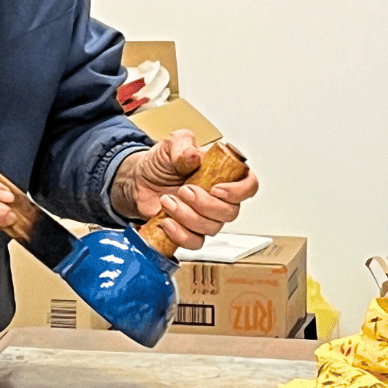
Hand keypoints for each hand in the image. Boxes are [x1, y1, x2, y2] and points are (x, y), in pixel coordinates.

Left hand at [109, 129, 259, 250]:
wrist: (139, 181)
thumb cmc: (161, 164)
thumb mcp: (170, 145)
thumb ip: (182, 144)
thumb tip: (194, 155)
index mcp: (222, 174)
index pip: (249, 185)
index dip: (239, 191)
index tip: (216, 188)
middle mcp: (218, 198)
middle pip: (231, 212)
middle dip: (205, 204)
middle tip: (183, 190)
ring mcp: (205, 217)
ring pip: (212, 228)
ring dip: (187, 216)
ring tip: (167, 200)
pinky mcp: (190, 231)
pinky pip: (195, 242)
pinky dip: (180, 234)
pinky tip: (167, 221)